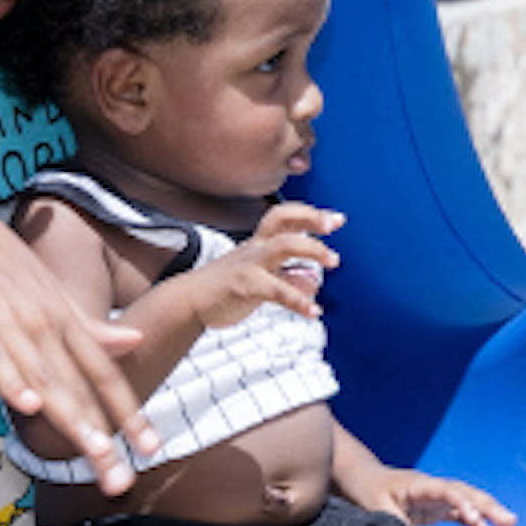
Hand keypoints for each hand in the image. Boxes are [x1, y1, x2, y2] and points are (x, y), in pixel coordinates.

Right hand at [0, 190, 158, 489]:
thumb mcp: (50, 294)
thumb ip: (89, 326)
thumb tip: (135, 341)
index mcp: (65, 320)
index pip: (104, 373)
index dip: (128, 412)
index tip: (152, 448)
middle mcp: (46, 324)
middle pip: (79, 387)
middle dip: (103, 435)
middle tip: (121, 480)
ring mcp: (9, 323)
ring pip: (45, 378)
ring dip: (70, 417)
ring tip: (95, 453)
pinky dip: (12, 379)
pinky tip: (28, 406)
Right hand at [183, 203, 343, 326]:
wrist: (189, 302)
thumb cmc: (225, 288)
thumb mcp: (260, 279)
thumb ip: (288, 278)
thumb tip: (313, 283)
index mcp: (258, 242)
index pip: (284, 217)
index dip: (310, 214)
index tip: (336, 219)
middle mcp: (255, 247)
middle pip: (282, 219)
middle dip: (311, 218)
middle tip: (333, 225)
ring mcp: (249, 264)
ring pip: (283, 245)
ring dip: (312, 249)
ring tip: (334, 261)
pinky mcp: (245, 285)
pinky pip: (277, 290)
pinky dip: (298, 301)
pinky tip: (314, 311)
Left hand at [371, 466, 513, 525]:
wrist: (359, 478)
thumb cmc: (365, 491)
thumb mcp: (375, 509)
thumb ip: (396, 525)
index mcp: (418, 485)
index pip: (446, 492)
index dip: (462, 504)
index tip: (475, 518)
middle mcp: (432, 488)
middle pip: (464, 493)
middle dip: (487, 506)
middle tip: (508, 520)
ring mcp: (435, 497)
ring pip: (466, 501)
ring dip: (487, 511)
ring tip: (509, 523)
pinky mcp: (434, 508)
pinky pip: (459, 512)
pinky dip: (473, 521)